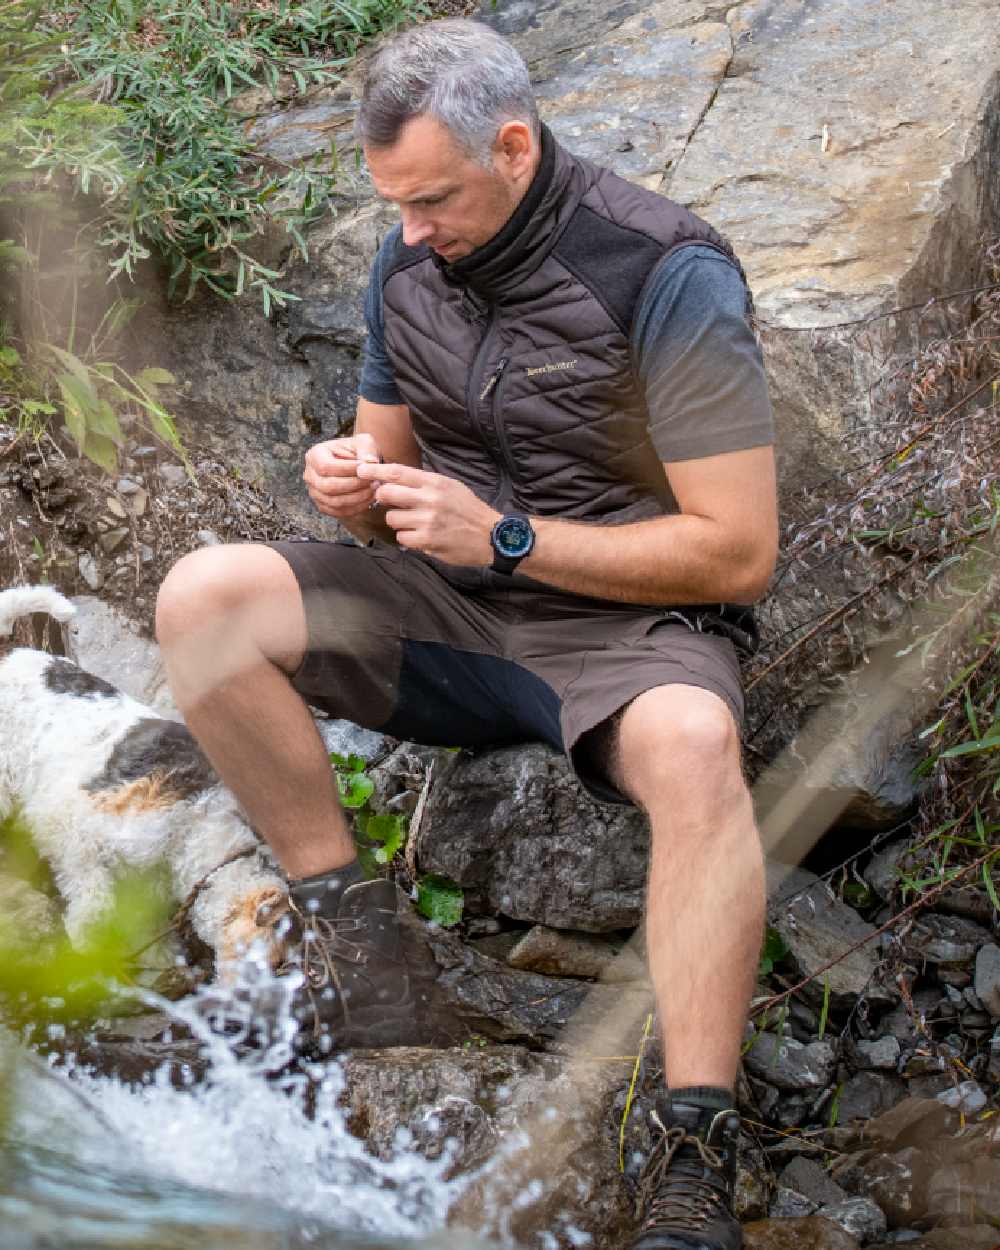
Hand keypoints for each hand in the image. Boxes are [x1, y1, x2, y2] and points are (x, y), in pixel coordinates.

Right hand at [302, 433, 381, 518]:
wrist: (358, 465)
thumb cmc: (359, 451)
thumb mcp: (364, 442)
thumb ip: (367, 450)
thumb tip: (370, 462)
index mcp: (314, 455)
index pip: (327, 467)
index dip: (348, 470)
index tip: (367, 469)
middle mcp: (310, 475)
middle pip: (328, 486)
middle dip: (354, 485)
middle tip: (374, 482)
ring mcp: (315, 493)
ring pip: (334, 501)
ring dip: (357, 498)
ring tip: (374, 490)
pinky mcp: (324, 506)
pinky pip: (338, 512)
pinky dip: (356, 507)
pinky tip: (369, 499)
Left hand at [356, 461, 499, 564]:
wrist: (491, 536)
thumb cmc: (468, 510)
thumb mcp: (450, 487)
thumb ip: (424, 483)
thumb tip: (394, 479)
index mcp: (435, 482)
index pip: (398, 472)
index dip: (375, 471)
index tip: (361, 470)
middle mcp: (430, 499)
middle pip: (387, 493)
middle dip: (383, 498)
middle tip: (392, 502)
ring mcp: (427, 520)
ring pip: (392, 518)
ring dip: (399, 522)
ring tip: (415, 523)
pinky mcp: (427, 540)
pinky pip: (402, 538)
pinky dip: (408, 538)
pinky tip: (422, 537)